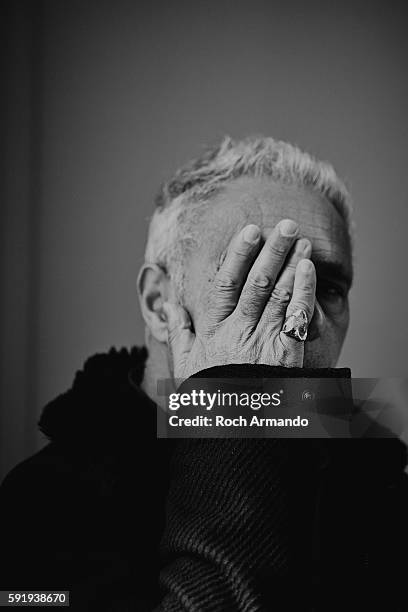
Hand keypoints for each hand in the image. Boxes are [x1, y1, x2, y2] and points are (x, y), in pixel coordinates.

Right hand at [163, 219, 315, 383]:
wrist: (235, 428)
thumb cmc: (212, 393)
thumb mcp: (185, 364)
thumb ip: (178, 332)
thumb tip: (169, 305)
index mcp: (214, 329)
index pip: (225, 284)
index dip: (238, 255)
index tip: (249, 232)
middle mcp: (239, 330)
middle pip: (256, 283)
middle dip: (271, 251)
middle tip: (284, 226)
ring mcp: (263, 341)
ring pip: (279, 295)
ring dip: (291, 265)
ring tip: (300, 240)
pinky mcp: (286, 354)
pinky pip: (297, 319)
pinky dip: (304, 292)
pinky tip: (309, 270)